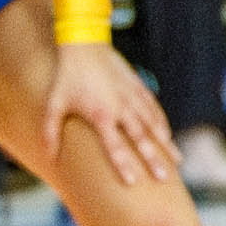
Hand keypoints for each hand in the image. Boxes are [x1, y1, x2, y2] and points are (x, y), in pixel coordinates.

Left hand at [42, 37, 178, 189]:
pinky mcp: (137, 86)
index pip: (115, 146)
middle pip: (141, 139)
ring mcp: (132, 97)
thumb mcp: (54, 103)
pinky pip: (153, 108)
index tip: (133, 182)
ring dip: (165, 143)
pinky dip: (162, 123)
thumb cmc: (66, 75)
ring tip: (177, 160)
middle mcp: (121, 108)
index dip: (124, 165)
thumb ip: (50, 132)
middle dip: (154, 159)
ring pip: (153, 124)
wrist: (84, 43)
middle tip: (165, 178)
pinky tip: (167, 135)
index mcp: (101, 115)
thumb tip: (48, 157)